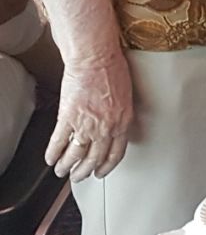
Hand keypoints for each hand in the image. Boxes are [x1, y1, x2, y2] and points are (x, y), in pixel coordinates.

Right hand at [47, 49, 132, 180]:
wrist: (96, 58)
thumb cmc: (113, 70)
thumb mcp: (126, 97)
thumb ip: (120, 115)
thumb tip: (114, 126)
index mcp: (122, 122)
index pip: (116, 153)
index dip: (107, 166)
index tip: (101, 172)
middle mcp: (106, 127)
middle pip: (94, 159)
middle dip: (85, 172)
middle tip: (79, 176)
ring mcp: (86, 124)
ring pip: (75, 155)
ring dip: (67, 166)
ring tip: (62, 171)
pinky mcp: (68, 118)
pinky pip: (59, 142)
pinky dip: (53, 153)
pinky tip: (50, 158)